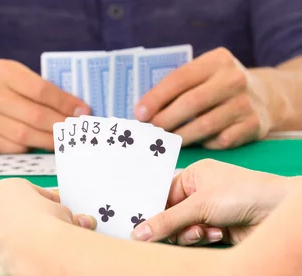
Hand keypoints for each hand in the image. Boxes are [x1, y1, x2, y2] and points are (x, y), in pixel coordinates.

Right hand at [0, 59, 89, 152]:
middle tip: (76, 132)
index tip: (83, 112)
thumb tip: (77, 109)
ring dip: (46, 140)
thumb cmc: (5, 88)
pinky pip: (4, 147)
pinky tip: (37, 146)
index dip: (64, 102)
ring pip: (21, 134)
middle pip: (33, 114)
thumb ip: (43, 90)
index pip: (41, 89)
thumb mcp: (19, 78)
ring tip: (62, 142)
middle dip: (59, 125)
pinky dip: (24, 149)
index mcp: (3, 70)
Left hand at [0, 179, 95, 275]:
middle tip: (45, 226)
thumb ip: (57, 211)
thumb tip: (67, 220)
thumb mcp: (61, 208)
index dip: (43, 200)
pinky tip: (25, 255)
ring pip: (3, 231)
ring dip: (17, 235)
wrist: (38, 247)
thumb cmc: (49, 222)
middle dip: (27, 217)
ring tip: (37, 243)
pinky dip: (10, 253)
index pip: (28, 191)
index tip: (53, 207)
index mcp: (9, 187)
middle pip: (12, 210)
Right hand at [132, 159, 294, 244]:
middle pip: (170, 214)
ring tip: (203, 231)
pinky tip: (217, 233)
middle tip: (173, 232)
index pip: (162, 192)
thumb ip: (167, 220)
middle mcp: (199, 191)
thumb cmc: (242, 193)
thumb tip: (138, 232)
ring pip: (183, 229)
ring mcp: (208, 211)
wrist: (275, 211)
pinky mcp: (218, 229)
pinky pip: (197, 238)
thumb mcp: (199, 205)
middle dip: (173, 225)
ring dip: (190, 234)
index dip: (151, 207)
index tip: (138, 224)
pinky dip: (204, 239)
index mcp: (193, 175)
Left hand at [134, 47, 272, 148]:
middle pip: (192, 102)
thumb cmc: (219, 85)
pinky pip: (222, 140)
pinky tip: (196, 143)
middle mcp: (234, 78)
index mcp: (217, 60)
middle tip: (149, 131)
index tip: (139, 113)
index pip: (180, 78)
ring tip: (165, 141)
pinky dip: (205, 144)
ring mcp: (246, 102)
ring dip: (181, 136)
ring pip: (205, 125)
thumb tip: (144, 110)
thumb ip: (180, 86)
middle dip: (165, 119)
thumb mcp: (205, 74)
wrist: (265, 96)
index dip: (157, 97)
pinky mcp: (254, 125)